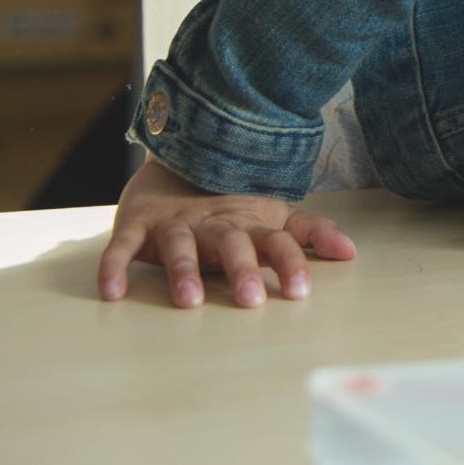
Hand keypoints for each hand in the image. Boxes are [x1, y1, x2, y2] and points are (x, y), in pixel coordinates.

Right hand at [97, 157, 355, 307]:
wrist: (176, 164)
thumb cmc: (231, 207)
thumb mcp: (272, 217)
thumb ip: (309, 234)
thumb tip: (352, 252)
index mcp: (249, 224)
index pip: (276, 242)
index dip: (290, 263)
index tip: (301, 292)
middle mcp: (214, 223)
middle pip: (231, 243)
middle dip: (241, 269)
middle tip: (250, 300)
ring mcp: (174, 223)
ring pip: (180, 246)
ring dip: (183, 271)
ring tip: (189, 300)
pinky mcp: (137, 224)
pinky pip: (123, 246)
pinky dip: (115, 266)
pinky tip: (112, 292)